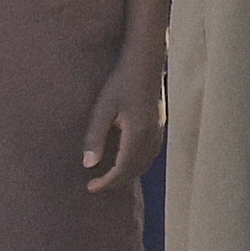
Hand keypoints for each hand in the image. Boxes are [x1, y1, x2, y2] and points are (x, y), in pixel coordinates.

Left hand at [80, 46, 164, 194]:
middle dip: (117, 181)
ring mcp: (159, 130)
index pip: (123, 168)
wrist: (146, 63)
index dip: (107, 182)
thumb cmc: (121, 83)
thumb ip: (95, 137)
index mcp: (137, 134)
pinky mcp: (160, 124)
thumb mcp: (102, 109)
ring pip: (146, 162)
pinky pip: (151, 153)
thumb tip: (88, 165)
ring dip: (129, 173)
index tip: (90, 187)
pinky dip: (139, 163)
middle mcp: (151, 135)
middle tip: (96, 185)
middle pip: (136, 169)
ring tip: (111, 177)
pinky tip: (127, 160)